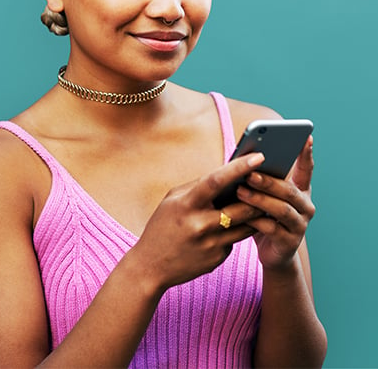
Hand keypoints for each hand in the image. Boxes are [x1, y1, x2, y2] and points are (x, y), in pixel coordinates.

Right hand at [130, 153, 265, 292]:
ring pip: (246, 225)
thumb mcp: (173, 200)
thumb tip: (226, 173)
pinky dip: (239, 230)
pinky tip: (236, 225)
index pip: (217, 181)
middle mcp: (200, 224)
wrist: (150, 266)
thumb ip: (198, 186)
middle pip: (241, 206)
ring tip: (264, 201)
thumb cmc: (162, 226)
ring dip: (256, 212)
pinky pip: (236, 239)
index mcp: (187, 204)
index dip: (239, 167)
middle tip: (272, 182)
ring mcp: (211, 244)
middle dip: (259, 194)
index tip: (258, 156)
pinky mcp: (218, 258)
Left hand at [236, 136, 315, 269]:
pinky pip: (272, 229)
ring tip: (240, 191)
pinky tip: (241, 216)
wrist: (272, 252)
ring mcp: (300, 225)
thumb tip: (240, 158)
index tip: (306, 137)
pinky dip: (255, 221)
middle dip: (268, 181)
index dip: (306, 154)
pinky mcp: (289, 242)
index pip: (306, 169)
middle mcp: (305, 206)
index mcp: (301, 190)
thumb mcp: (264, 195)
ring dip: (259, 199)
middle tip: (249, 173)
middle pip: (289, 190)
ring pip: (281, 209)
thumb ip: (260, 179)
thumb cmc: (264, 215)